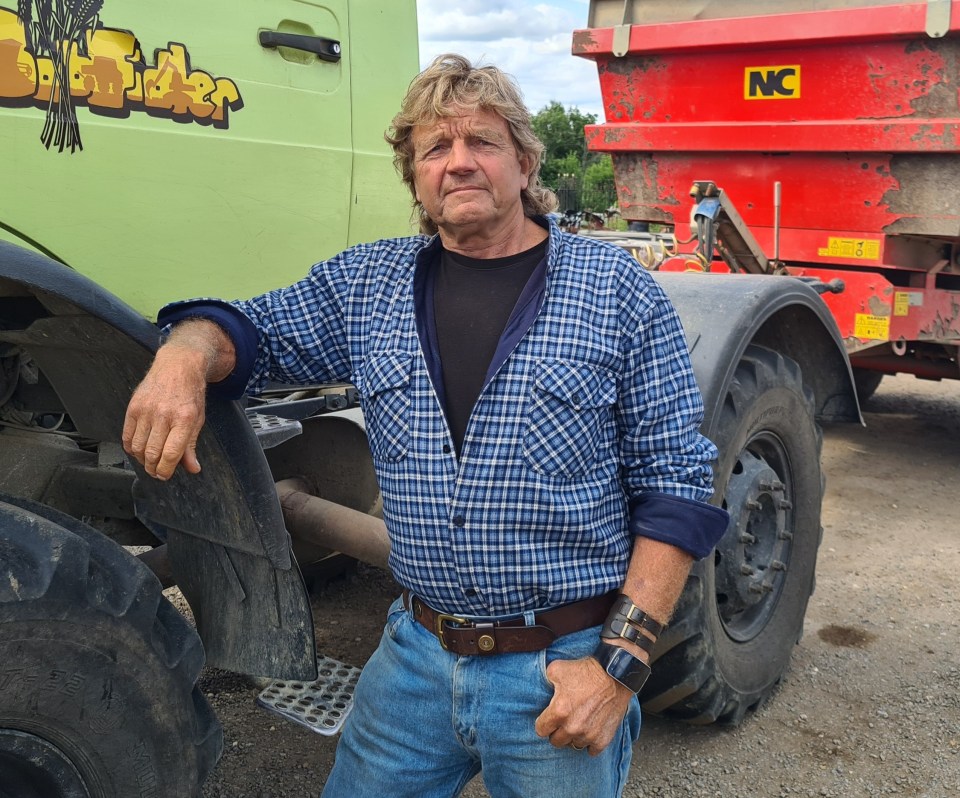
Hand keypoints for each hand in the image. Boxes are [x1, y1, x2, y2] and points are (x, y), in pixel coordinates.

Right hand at [122, 345, 208, 479]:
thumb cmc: (190, 394)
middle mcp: (164, 415)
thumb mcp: (198, 419)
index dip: (166, 471)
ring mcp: (146, 410)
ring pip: (137, 447)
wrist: (177, 366)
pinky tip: (139, 449)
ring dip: (142, 460)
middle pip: (152, 453)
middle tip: (157, 471)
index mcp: (184, 419)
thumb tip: (192, 468)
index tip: (165, 475)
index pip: (170, 454)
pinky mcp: (133, 407)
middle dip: (153, 469)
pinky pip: (127, 436)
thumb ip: (191, 446)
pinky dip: (131, 448)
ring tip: (149, 461)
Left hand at [534, 655, 634, 755]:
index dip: (543, 723)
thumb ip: (546, 680)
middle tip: (564, 720)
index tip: (549, 718)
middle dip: (557, 731)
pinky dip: (590, 743)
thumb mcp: (557, 668)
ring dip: (574, 736)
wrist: (614, 675)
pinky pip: (591, 750)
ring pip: (574, 745)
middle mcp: (572, 727)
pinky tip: (591, 731)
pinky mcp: (603, 739)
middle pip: (556, 741)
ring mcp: (588, 735)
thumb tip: (543, 686)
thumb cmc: (586, 671)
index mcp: (558, 711)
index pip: (541, 730)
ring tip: (579, 723)